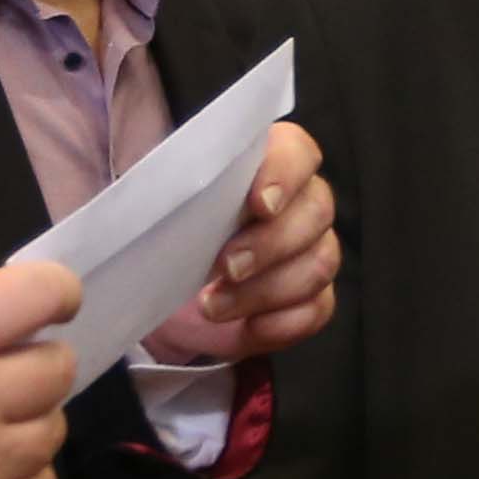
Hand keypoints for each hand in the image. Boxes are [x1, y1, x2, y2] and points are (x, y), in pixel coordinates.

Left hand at [145, 124, 335, 363]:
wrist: (167, 289)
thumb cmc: (171, 231)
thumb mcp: (160, 198)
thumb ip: (171, 180)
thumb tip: (165, 183)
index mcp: (270, 163)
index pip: (298, 152)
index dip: (286, 174)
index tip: (260, 204)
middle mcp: (303, 203)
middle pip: (317, 211)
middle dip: (270, 243)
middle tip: (227, 266)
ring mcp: (314, 251)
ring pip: (319, 264)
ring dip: (265, 290)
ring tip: (213, 305)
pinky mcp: (312, 299)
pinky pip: (316, 309)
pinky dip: (281, 322)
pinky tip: (247, 326)